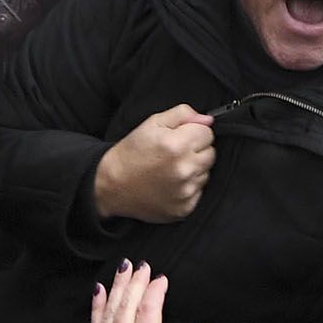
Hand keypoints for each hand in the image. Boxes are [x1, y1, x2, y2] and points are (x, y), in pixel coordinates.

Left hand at [90, 259, 168, 322]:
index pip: (148, 312)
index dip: (154, 293)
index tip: (161, 279)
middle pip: (128, 307)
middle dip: (136, 284)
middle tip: (142, 266)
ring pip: (111, 310)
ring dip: (118, 287)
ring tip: (123, 268)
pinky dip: (97, 305)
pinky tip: (99, 289)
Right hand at [94, 104, 215, 223]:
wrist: (111, 185)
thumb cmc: (131, 153)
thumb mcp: (152, 124)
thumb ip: (183, 114)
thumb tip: (208, 119)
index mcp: (176, 145)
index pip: (207, 132)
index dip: (193, 132)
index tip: (180, 137)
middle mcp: (183, 169)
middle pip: (211, 153)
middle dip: (196, 150)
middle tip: (174, 154)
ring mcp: (185, 191)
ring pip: (206, 173)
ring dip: (194, 169)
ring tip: (170, 169)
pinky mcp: (184, 208)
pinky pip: (199, 192)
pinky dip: (188, 187)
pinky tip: (170, 184)